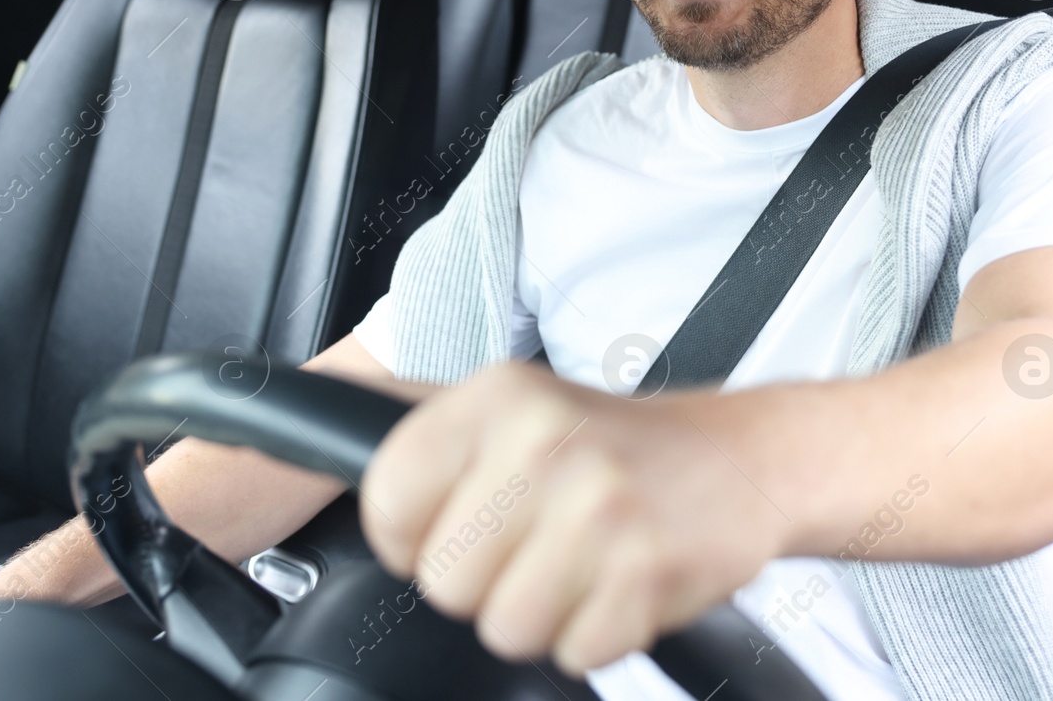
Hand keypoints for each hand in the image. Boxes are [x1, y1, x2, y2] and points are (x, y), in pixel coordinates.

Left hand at [360, 363, 791, 675]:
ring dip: (540, 614)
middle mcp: (543, 443)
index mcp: (495, 399)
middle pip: (442, 581)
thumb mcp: (515, 408)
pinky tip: (618, 581)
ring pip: (504, 628)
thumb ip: (431, 443)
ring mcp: (599, 509)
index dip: (407, 537)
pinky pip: (574, 653)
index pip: (387, 499)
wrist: (742, 457)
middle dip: (481, 583)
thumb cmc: (612, 443)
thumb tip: (311, 463)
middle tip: (530, 546)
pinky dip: (595, 633)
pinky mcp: (647, 571)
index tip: (445, 531)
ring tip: (576, 563)